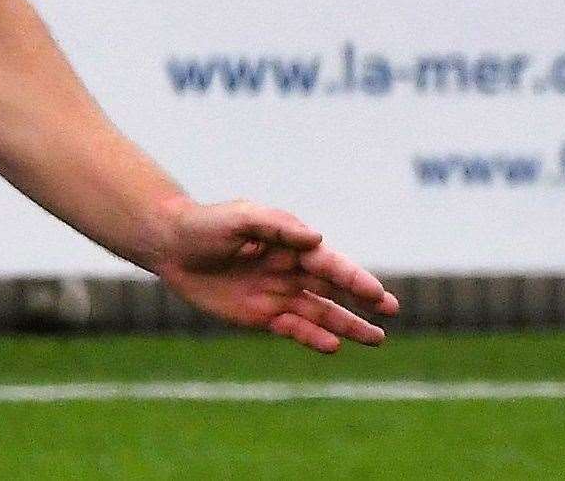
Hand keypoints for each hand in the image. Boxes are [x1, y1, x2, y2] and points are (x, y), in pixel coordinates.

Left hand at [151, 199, 398, 352]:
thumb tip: (316, 239)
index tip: (377, 293)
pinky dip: (313, 338)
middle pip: (333, 289)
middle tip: (392, 312)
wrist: (171, 246)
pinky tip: (334, 346)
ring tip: (377, 339)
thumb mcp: (240, 218)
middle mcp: (288, 270)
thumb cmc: (205, 225)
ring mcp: (277, 293)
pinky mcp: (260, 314)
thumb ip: (277, 227)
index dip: (354, 278)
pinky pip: (294, 328)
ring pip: (321, 312)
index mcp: (288, 243)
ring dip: (347, 325)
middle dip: (362, 300)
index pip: (328, 263)